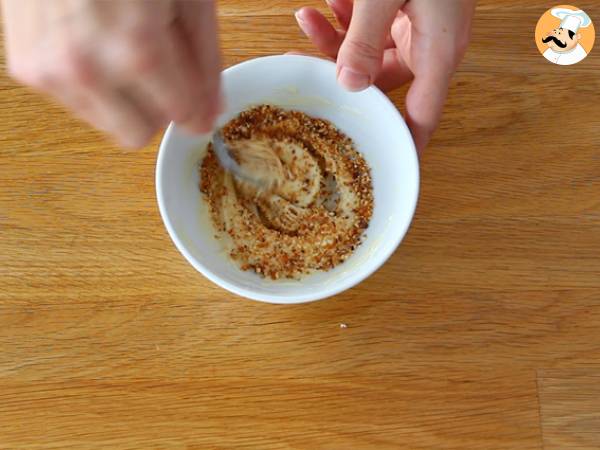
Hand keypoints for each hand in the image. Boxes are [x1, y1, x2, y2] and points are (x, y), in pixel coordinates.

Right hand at [2, 0, 221, 147]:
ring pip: (103, 122)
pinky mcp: (26, 68)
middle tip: (156, 70)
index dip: (196, 111)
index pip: (181, 116)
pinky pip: (75, 102)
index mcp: (137, 49)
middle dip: (154, 109)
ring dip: (120, 99)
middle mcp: (87, 68)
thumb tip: (212, 111)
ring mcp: (50, 70)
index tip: (199, 104)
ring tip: (119, 47)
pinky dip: (90, 83)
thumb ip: (204, 61)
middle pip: (136, 134)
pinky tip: (91, 43)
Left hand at [294, 0, 475, 151]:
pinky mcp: (410, 9)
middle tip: (302, 64)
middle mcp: (432, 46)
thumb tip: (347, 83)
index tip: (385, 169)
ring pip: (371, 53)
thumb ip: (363, 39)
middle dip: (339, 74)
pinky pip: (376, 27)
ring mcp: (420, 27)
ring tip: (305, 18)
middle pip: (381, 83)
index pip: (422, 118)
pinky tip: (330, 1)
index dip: (405, 148)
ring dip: (336, 39)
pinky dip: (350, 17)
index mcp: (438, 53)